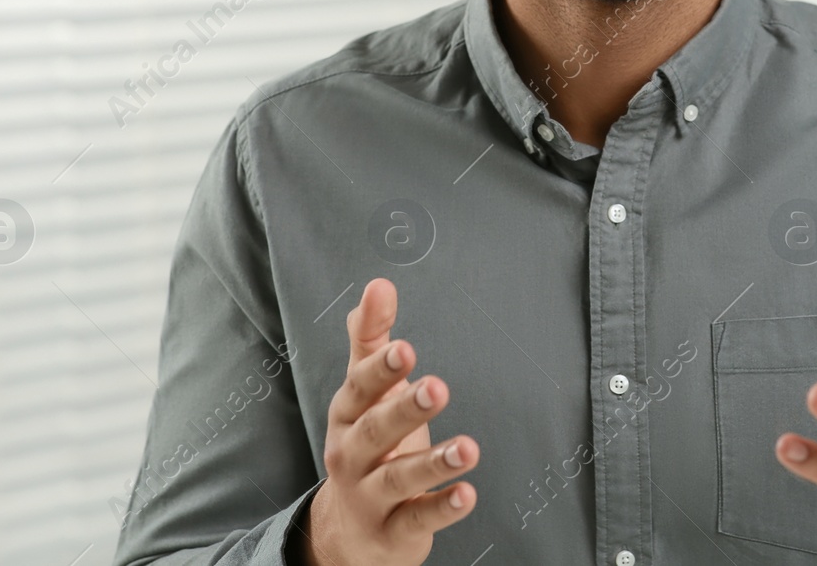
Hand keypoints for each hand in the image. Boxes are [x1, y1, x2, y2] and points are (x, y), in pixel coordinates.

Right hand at [296, 279, 478, 565]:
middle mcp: (352, 455)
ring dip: (432, 462)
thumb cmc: (366, 446)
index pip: (359, 389)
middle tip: (438, 387)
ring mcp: (370, 496)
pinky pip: (416, 519)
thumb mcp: (365, 394)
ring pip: (398, 478)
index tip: (406, 348)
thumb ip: (371, 339)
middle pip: (376, 431)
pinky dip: (441, 507)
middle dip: (405, 409)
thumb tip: (378, 286)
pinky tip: (468, 493)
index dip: (381, 370)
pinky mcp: (392, 531)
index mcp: (347, 416)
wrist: (347, 531)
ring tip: (468, 448)